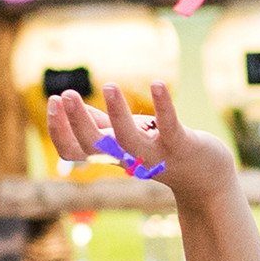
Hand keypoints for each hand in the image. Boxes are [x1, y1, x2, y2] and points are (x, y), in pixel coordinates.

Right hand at [48, 79, 240, 205]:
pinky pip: (169, 126)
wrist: (206, 176)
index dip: (59, 130)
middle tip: (65, 94)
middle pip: (94, 147)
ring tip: (108, 86)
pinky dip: (163, 106)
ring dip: (116, 114)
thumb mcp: (127, 136)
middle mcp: (128, 158)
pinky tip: (157, 84)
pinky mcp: (181, 145)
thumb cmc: (162, 151)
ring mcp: (155, 154)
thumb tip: (69, 106)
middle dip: (76, 122)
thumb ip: (100, 124)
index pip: (74, 151)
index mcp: (112, 154)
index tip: (54, 101)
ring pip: (128, 140)